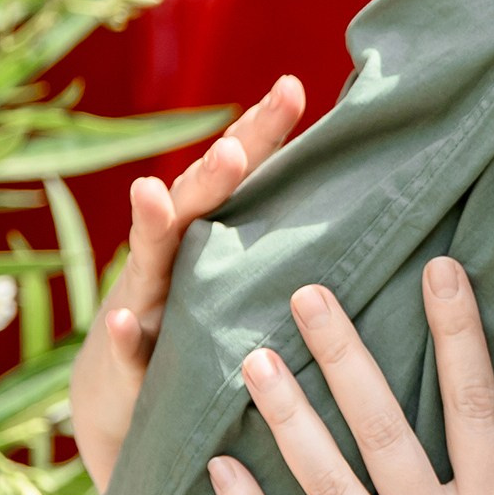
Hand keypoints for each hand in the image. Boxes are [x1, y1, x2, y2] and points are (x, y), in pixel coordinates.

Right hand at [69, 75, 306, 492]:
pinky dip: (125, 337)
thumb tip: (368, 190)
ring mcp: (144, 307)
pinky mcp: (124, 364)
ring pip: (147, 262)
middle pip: (193, 205)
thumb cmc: (204, 332)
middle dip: (212, 174)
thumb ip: (286, 237)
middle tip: (234, 147)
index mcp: (211, 237)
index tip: (291, 87)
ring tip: (152, 192)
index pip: (239, 176)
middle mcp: (173, 261)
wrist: (128, 407)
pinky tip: (127, 322)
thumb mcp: (243, 282)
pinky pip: (125, 351)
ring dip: (151, 226)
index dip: (260, 132)